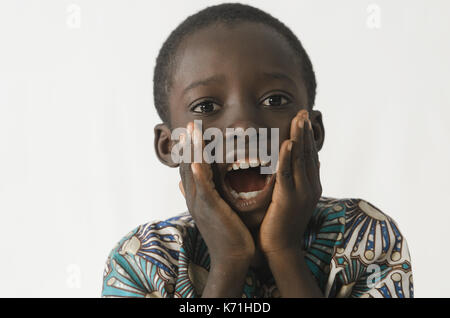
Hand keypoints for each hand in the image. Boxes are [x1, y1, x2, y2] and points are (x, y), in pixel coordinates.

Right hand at [179, 122, 254, 265]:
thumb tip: (182, 183)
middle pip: (188, 165)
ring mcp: (199, 203)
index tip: (192, 133)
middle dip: (189, 144)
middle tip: (191, 124)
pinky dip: (199, 173)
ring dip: (193, 150)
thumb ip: (200, 194)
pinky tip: (197, 160)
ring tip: (193, 131)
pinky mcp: (209, 209)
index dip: (190, 150)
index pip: (189, 168)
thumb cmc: (226, 235)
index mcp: (196, 197)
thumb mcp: (210, 211)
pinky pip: (203, 187)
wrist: (231, 259)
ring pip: (193, 171)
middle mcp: (194, 198)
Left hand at [258, 109, 321, 254]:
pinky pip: (288, 175)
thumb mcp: (291, 199)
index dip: (308, 137)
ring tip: (299, 118)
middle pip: (308, 153)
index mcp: (310, 186)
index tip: (304, 119)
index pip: (310, 156)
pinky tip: (288, 143)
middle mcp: (310, 187)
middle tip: (304, 111)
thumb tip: (301, 165)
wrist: (280, 249)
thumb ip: (294, 182)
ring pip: (301, 160)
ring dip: (300, 137)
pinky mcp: (289, 200)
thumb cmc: (280, 224)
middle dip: (305, 131)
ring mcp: (302, 193)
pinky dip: (288, 158)